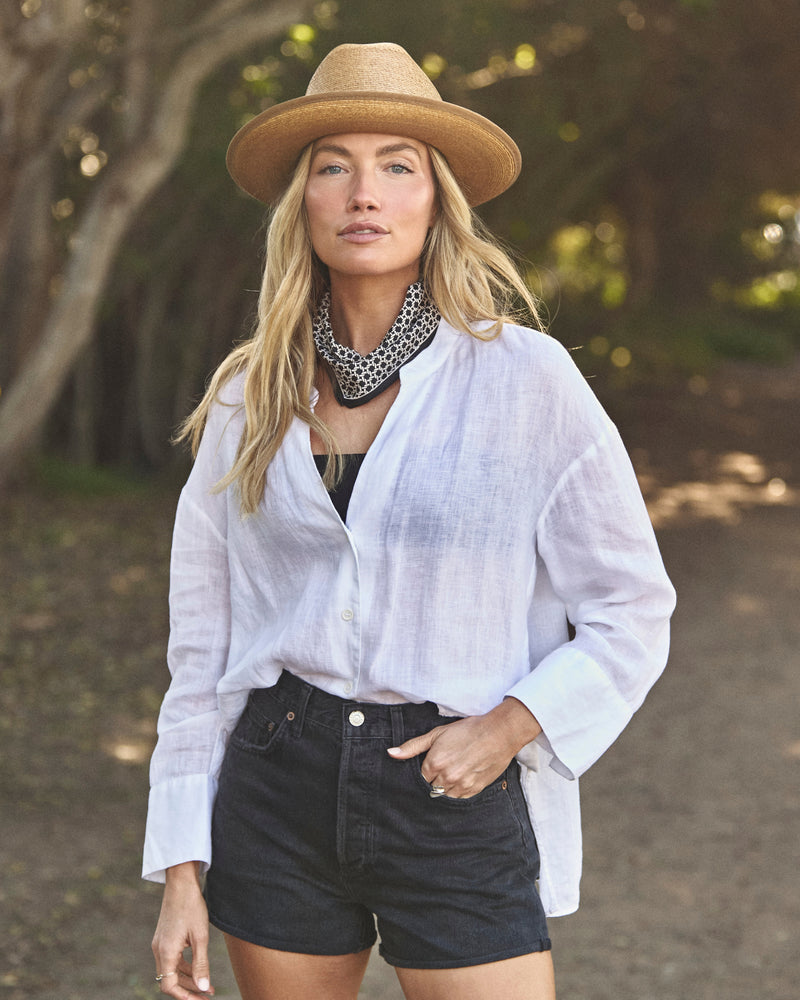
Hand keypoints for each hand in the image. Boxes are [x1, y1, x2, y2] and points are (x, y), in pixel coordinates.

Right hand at [151, 862, 213, 997]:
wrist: (181, 882)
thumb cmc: (192, 906)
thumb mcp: (200, 936)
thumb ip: (201, 964)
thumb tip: (203, 988)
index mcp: (166, 952)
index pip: (169, 986)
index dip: (184, 996)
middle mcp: (159, 950)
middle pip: (170, 980)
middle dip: (189, 990)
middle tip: (208, 995)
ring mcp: (161, 943)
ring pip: (173, 970)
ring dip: (189, 979)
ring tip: (208, 986)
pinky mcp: (165, 937)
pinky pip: (174, 959)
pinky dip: (185, 967)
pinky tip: (199, 968)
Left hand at [387, 697, 541, 798]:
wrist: (498, 733)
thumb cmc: (468, 730)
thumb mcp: (437, 733)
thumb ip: (413, 746)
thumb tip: (391, 753)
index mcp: (434, 764)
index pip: (420, 778)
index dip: (426, 770)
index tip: (433, 763)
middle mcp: (446, 778)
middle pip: (431, 788)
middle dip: (434, 779)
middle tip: (445, 766)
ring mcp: (461, 786)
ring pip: (445, 795)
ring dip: (446, 787)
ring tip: (455, 771)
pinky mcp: (475, 790)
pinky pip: (459, 798)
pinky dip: (458, 790)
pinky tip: (464, 776)